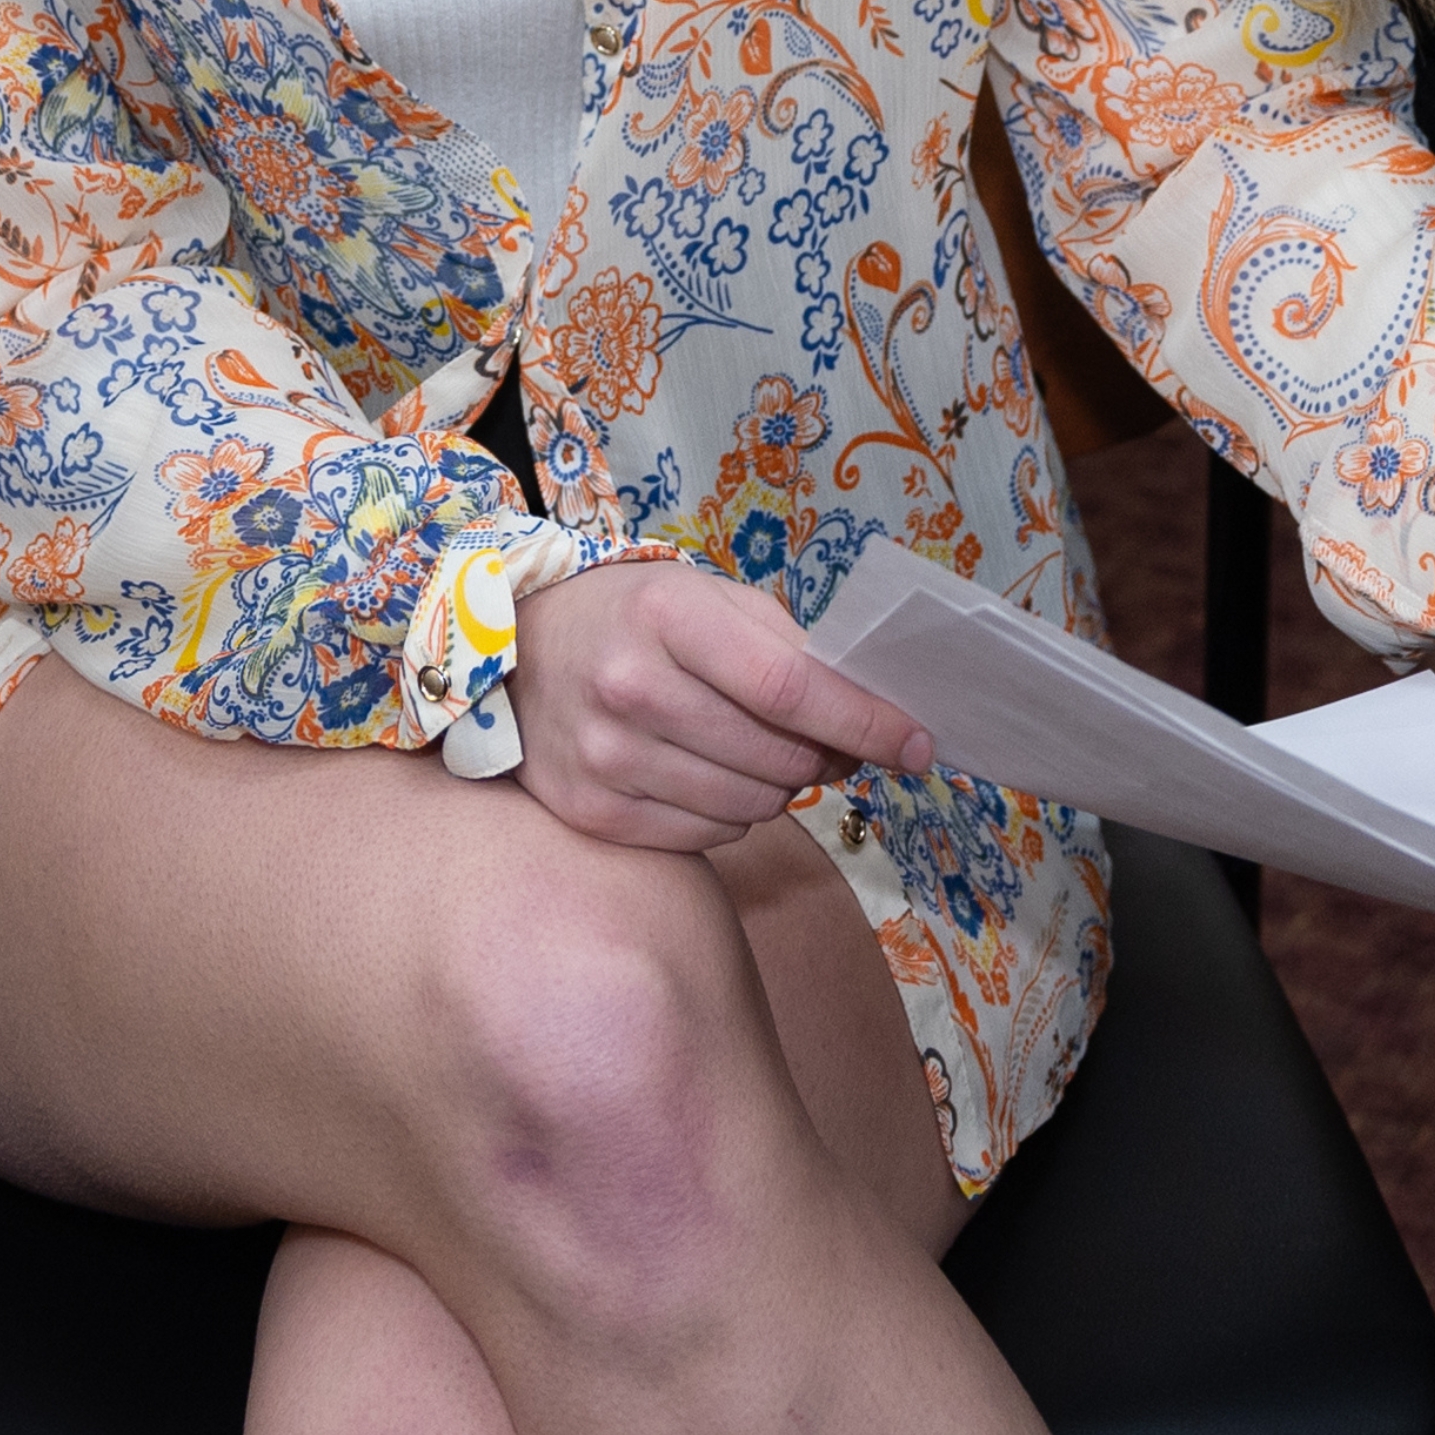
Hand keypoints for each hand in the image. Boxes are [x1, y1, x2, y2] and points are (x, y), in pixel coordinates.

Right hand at [504, 555, 937, 853]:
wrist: (515, 650)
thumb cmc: (632, 617)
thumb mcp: (707, 599)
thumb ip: (789, 651)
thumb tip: (872, 723)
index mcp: (667, 617)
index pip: (791, 689)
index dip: (866, 722)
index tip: (919, 744)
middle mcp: (630, 689)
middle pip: (778, 755)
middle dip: (824, 755)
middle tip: (824, 740)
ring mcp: (606, 758)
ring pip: (751, 805)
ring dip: (778, 785)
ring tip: (752, 750)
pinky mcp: (592, 813)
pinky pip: (707, 835)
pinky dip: (730, 811)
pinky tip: (708, 774)